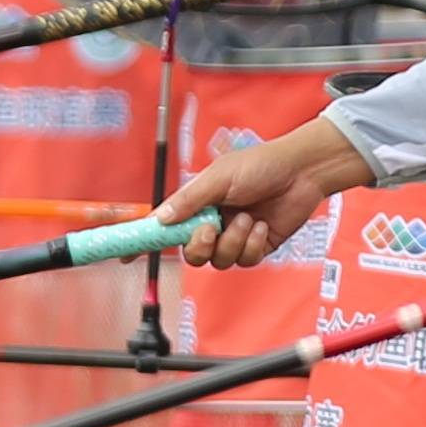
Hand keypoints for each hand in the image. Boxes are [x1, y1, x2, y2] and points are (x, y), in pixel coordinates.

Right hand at [149, 113, 365, 267]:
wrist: (301, 172)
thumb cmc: (260, 165)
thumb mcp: (219, 177)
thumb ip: (189, 199)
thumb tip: (161, 218)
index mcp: (196, 204)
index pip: (163, 227)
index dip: (143, 242)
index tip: (124, 257)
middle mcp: (211, 222)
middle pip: (190, 254)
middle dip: (199, 246)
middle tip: (211, 227)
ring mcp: (233, 237)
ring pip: (218, 261)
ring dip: (232, 241)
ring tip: (247, 218)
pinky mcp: (255, 247)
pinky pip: (244, 261)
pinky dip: (251, 244)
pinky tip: (260, 225)